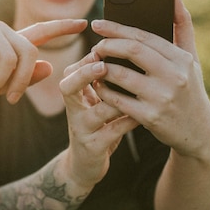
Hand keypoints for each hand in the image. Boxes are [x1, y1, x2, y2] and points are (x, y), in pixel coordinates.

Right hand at [0, 18, 86, 103]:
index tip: (84, 23)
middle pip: (29, 52)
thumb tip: (50, 66)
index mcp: (9, 41)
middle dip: (21, 81)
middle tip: (11, 99)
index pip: (41, 31)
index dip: (63, 27)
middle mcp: (0, 29)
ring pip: (9, 57)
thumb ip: (23, 78)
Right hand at [59, 56, 138, 187]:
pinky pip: (111, 131)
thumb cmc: (97, 123)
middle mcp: (73, 109)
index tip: (102, 48)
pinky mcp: (93, 147)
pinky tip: (141, 114)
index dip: (86, 60)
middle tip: (104, 66)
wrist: (85, 163)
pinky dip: (128, 121)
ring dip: (116, 100)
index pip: (72, 70)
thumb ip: (102, 78)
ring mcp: (82, 128)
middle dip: (85, 74)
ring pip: (96, 111)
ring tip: (136, 90)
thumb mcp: (94, 100)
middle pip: (68, 87)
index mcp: (74, 93)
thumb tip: (126, 45)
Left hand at [90, 0, 209, 159]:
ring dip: (101, 67)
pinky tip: (98, 84)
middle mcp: (174, 76)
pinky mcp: (150, 117)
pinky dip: (103, 90)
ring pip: (120, 75)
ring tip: (94, 64)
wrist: (197, 133)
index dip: (116, 28)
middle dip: (107, 44)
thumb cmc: (189, 88)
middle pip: (131, 51)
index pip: (143, 36)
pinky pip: (117, 99)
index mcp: (182, 58)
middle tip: (95, 45)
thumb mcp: (191, 58)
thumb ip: (182, 25)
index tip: (97, 23)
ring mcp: (162, 98)